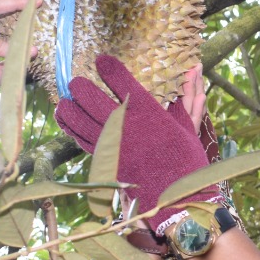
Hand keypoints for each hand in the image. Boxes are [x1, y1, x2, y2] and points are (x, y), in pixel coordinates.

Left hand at [56, 55, 219, 230]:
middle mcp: (125, 125)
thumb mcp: (188, 126)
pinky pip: (82, 141)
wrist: (178, 200)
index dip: (108, 67)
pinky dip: (71, 129)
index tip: (102, 60)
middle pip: (90, 98)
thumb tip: (195, 69)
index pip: (121, 81)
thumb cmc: (187, 160)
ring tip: (65, 101)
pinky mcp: (105, 161)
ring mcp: (112, 145)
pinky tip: (67, 122)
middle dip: (80, 87)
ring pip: (79, 120)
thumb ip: (188, 96)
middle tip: (77, 82)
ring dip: (68, 108)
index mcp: (147, 112)